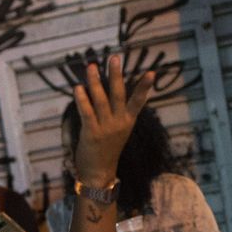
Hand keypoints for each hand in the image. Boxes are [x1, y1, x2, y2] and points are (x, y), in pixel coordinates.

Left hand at [72, 58, 154, 186]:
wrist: (99, 173)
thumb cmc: (106, 150)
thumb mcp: (117, 131)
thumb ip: (115, 114)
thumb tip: (104, 92)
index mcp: (127, 122)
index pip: (138, 101)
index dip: (145, 87)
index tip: (152, 73)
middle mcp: (119, 123)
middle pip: (119, 94)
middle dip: (116, 75)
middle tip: (115, 58)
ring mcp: (105, 128)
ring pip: (101, 100)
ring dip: (95, 81)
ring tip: (91, 66)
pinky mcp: (91, 133)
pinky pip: (87, 112)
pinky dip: (82, 99)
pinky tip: (78, 88)